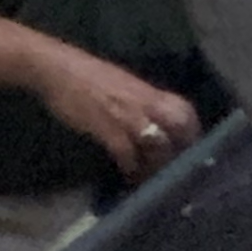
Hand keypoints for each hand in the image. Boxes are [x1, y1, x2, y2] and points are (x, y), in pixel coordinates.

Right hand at [33, 47, 202, 184]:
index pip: (185, 111)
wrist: (58, 69)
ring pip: (157, 144)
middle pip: (179, 127)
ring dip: (157, 166)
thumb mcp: (126, 87)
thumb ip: (144, 104)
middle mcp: (145, 102)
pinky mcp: (107, 127)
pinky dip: (130, 167)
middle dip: (183, 150)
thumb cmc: (89, 78)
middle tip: (177, 172)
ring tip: (152, 181)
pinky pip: (127, 152)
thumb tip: (157, 126)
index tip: (192, 151)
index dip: (193, 133)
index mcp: (150, 91)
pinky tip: (128, 175)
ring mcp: (127, 114)